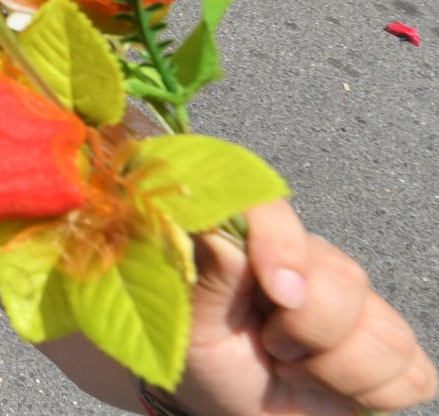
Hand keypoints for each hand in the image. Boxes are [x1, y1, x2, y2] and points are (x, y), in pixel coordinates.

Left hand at [171, 198, 434, 414]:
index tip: (278, 293)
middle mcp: (316, 266)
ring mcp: (360, 309)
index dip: (283, 244)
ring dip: (335, 371)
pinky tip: (334, 388)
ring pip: (386, 333)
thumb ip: (206, 279)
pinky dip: (374, 394)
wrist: (238, 411)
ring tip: (294, 370)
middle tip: (270, 348)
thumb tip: (216, 231)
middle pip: (346, 278)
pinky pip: (413, 374)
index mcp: (261, 246)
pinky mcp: (392, 355)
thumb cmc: (211, 363)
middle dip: (306, 330)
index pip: (276, 210)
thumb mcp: (192, 327)